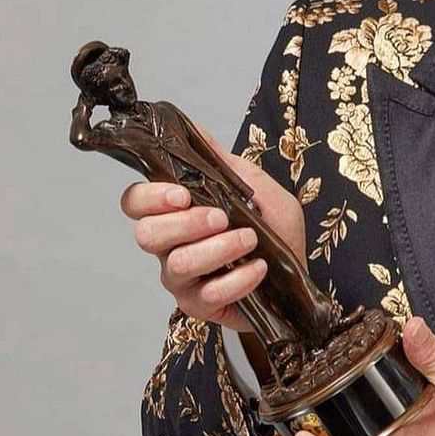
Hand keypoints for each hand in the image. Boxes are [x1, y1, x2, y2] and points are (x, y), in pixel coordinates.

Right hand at [119, 124, 305, 331]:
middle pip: (146, 234)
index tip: (182, 194)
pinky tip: (259, 269)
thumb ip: (225, 164)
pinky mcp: (200, 305)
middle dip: (185, 223)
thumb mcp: (260, 190)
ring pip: (176, 265)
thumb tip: (195, 129)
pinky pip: (208, 295)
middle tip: (222, 217)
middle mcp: (170, 246)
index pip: (136, 202)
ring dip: (217, 249)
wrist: (298, 280)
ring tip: (250, 240)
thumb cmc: (275, 233)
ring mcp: (182, 278)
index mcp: (177, 213)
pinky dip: (237, 279)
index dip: (149, 197)